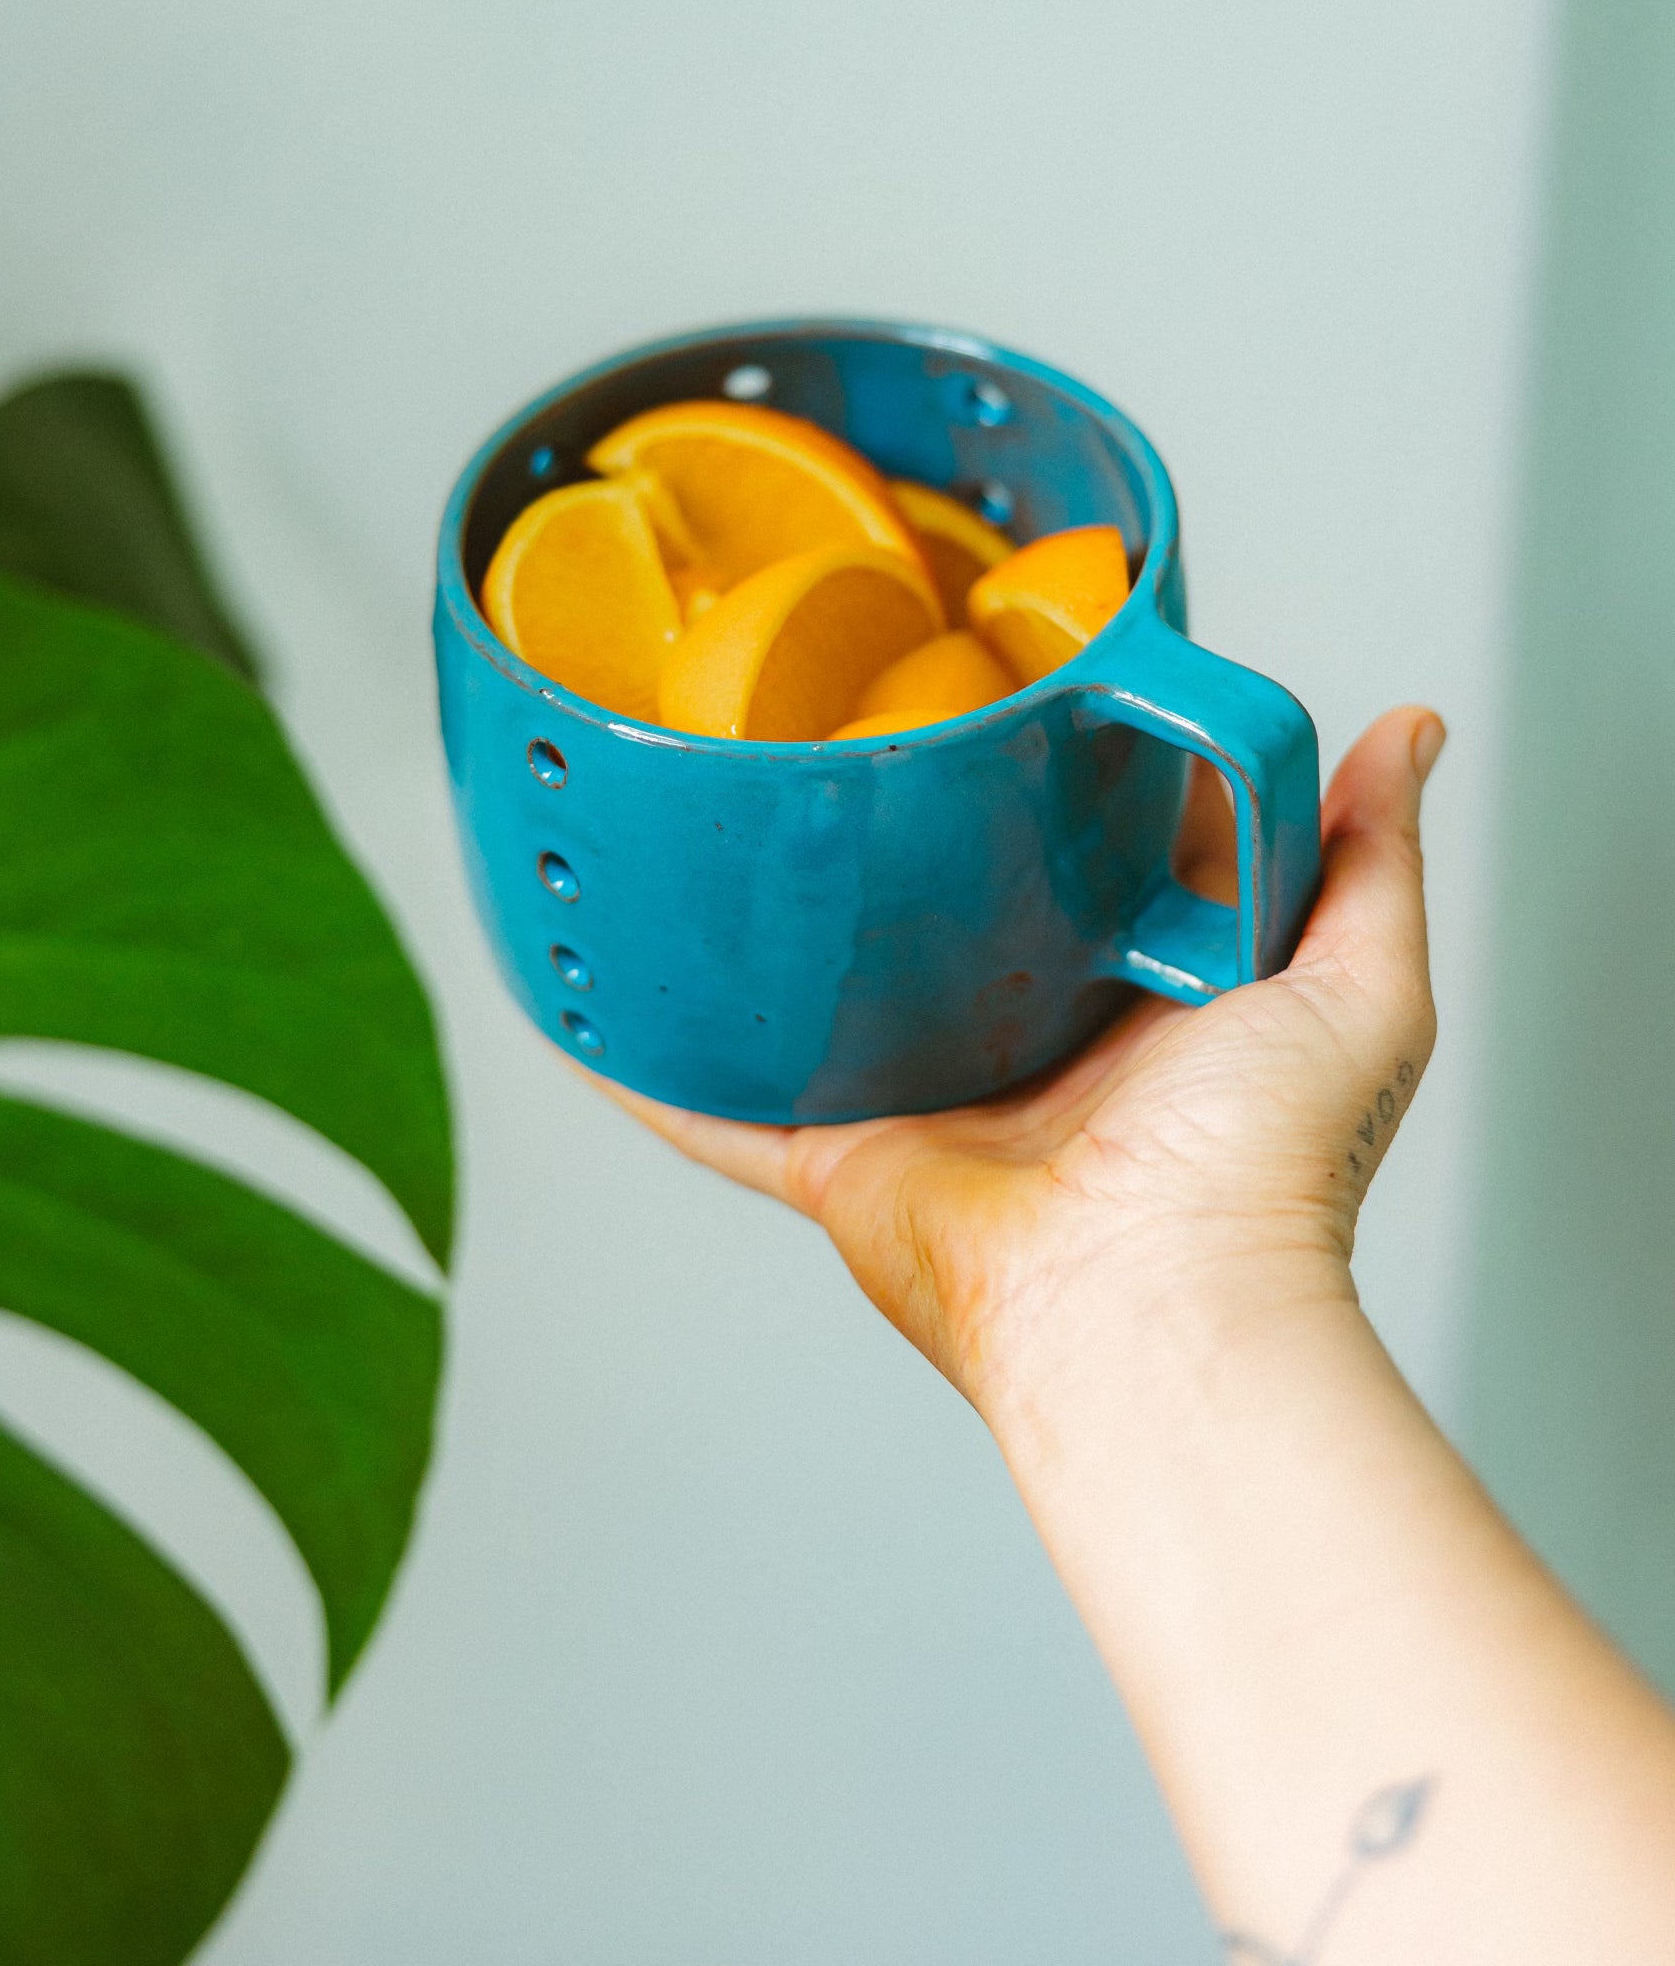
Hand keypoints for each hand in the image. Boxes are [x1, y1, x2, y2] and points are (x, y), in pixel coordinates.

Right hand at [586, 705, 1443, 1424]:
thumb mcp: (1356, 984)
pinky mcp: (837, 1156)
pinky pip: (716, 1105)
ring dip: (768, 940)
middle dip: (899, 845)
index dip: (1059, 789)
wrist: (1159, 1308)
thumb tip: (1407, 726)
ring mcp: (923, 1106)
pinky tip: (594, 995)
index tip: (1012, 694)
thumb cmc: (1266, 1171)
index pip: (1086, 872)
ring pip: (819, 1004)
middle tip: (842, 725)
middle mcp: (1024, 1054)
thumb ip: (1368, 857)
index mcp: (1136, 1009)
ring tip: (709, 829)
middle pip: (942, 927)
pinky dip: (649, 1062)